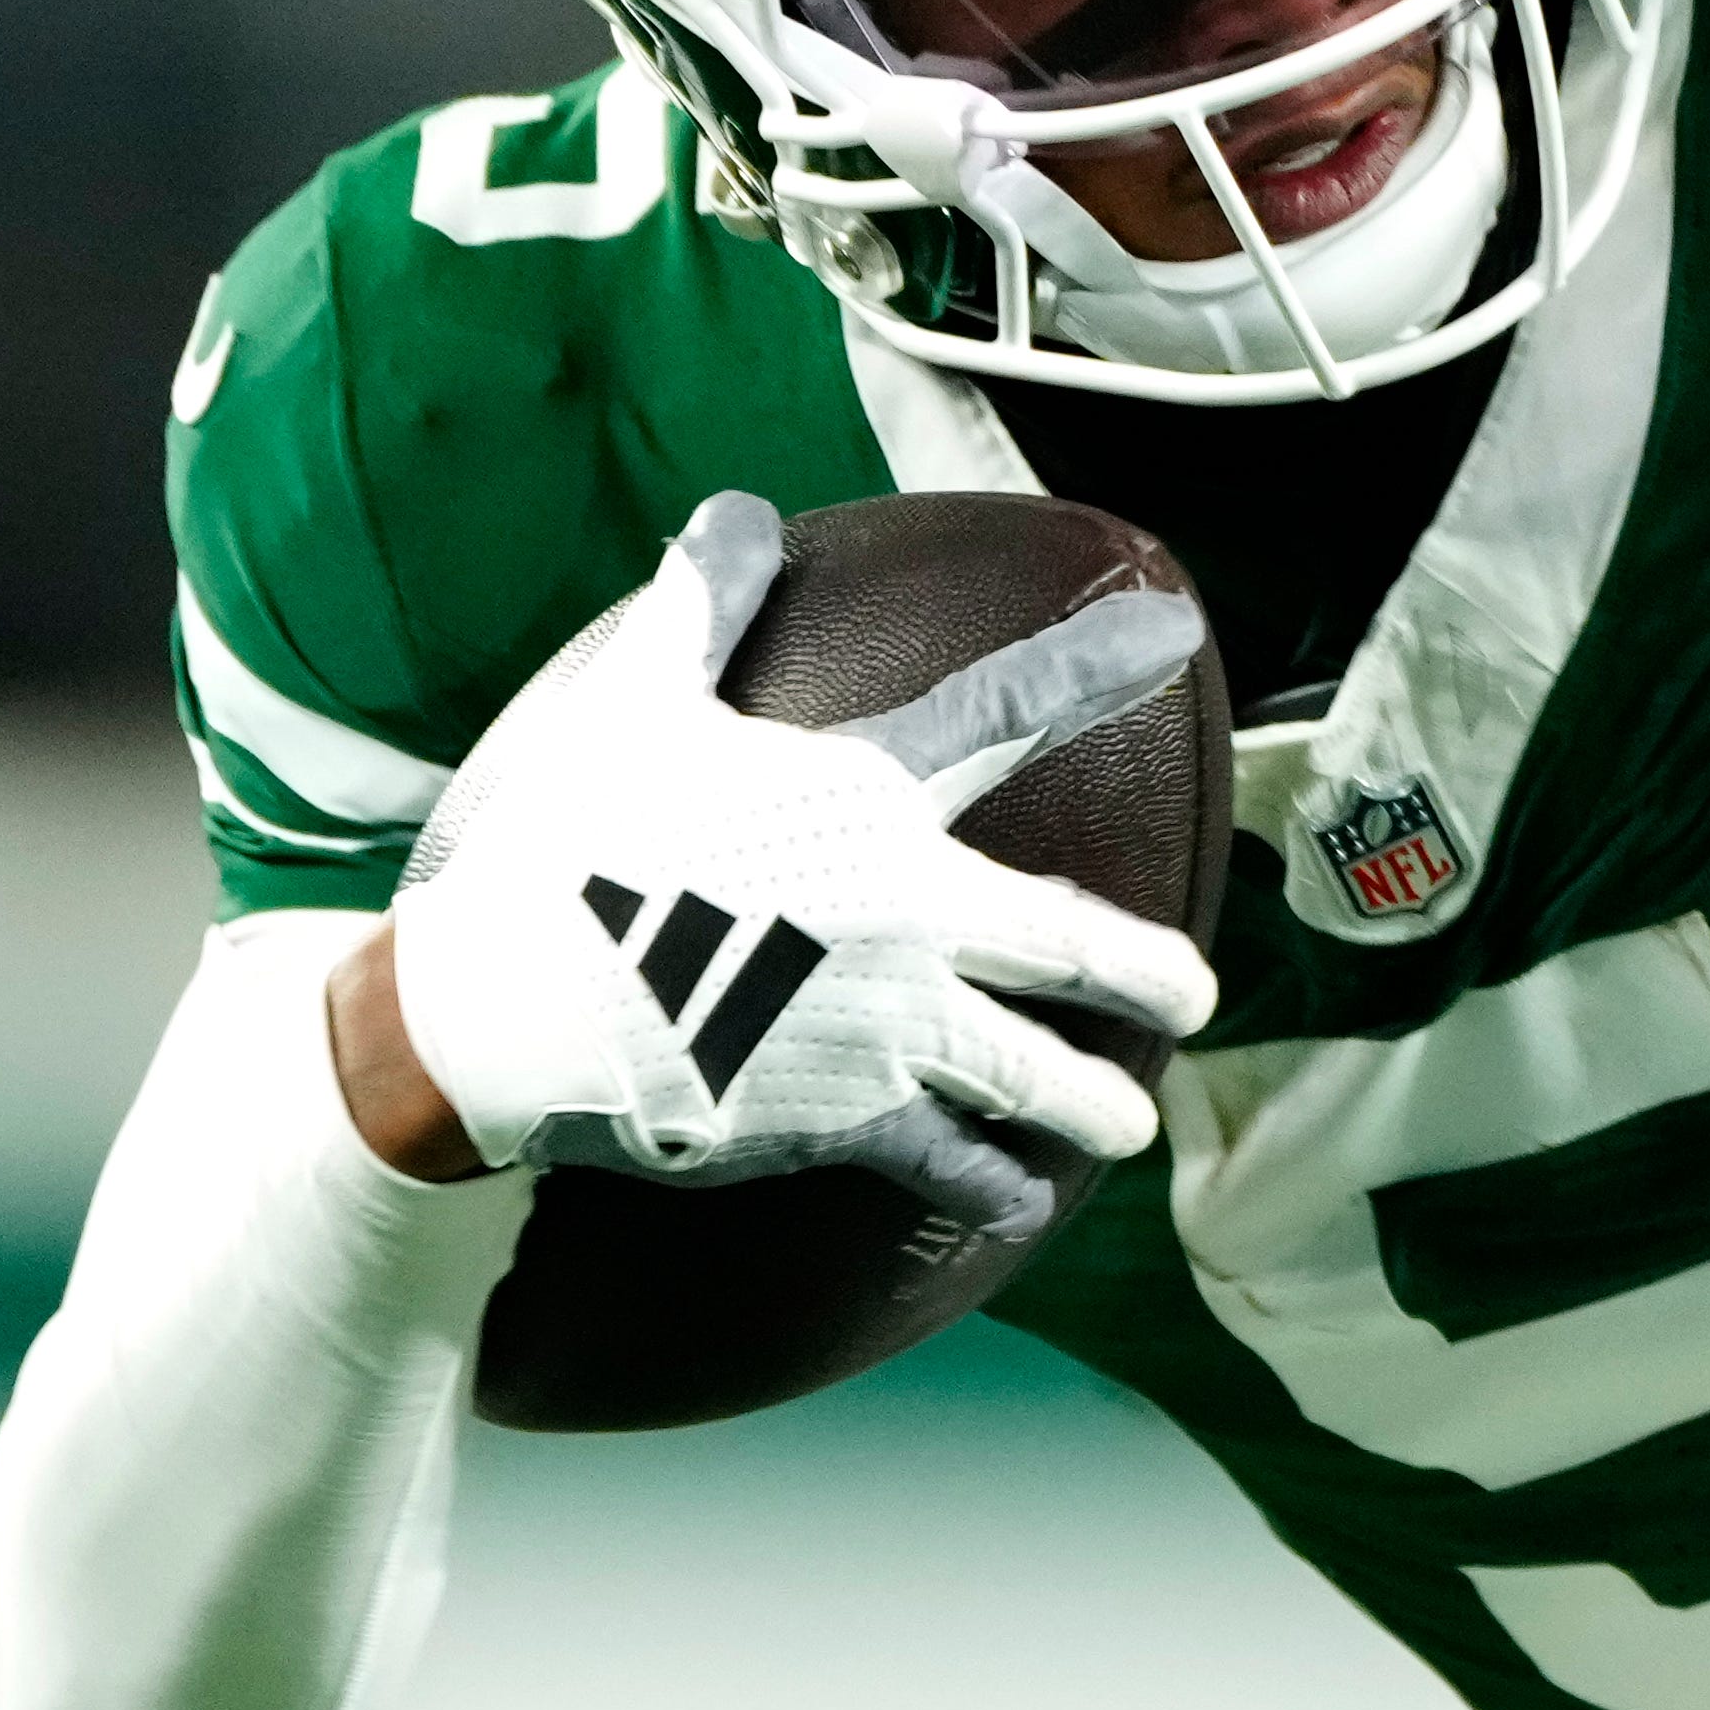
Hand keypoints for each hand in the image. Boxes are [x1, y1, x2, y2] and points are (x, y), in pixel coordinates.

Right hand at [382, 494, 1217, 1239]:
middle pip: (1073, 943)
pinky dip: (990, 1184)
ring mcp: (892, 1027)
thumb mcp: (635, 701)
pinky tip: (1022, 1200)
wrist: (512, 1011)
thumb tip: (733, 509)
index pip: (1009, 712)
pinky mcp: (847, 1120)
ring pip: (1031, 1072)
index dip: (1096, 660)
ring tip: (1127, 1128)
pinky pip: (946, 1160)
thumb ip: (703, 606)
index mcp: (870, 803)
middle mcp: (912, 916)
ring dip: (1089, 1104)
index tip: (1177, 630)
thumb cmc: (574, 844)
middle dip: (1150, 974)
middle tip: (1197, 998)